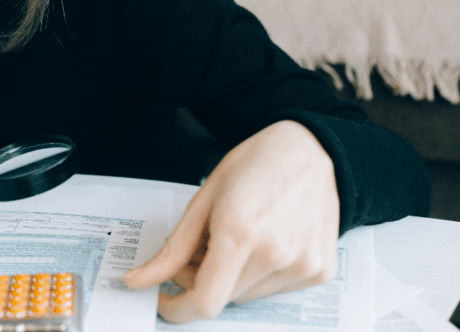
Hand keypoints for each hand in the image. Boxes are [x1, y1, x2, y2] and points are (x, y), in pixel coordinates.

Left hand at [124, 120, 339, 321]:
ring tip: (235, 239)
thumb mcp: (204, 199)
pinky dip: (260, 275)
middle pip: (222, 297)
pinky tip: (263, 242)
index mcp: (240, 231)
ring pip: (247, 296)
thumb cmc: (256, 164)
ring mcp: (303, 265)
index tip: (165, 300)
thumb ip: (173, 248)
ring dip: (231, 278)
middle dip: (201, 281)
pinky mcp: (320, 271)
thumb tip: (139, 280)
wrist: (310, 150)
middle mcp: (275, 253)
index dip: (178, 309)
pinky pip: (274, 290)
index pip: (205, 301)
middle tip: (200, 249)